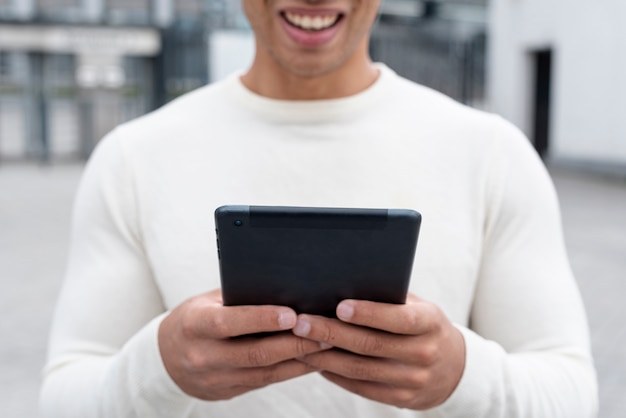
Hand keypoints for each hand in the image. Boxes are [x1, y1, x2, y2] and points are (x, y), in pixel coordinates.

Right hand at [158, 289, 328, 400]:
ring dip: (300, 360)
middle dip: (294, 343)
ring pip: (265, 372)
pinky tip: (311, 359)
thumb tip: (282, 285)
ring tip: (326, 345)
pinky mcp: (228, 392)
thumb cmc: (194, 319)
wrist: (165, 359)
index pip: (229, 323)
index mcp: (194, 325)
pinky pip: (266, 382)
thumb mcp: (207, 302)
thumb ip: (237, 297)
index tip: (292, 314)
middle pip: (255, 353)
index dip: (262, 319)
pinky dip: (291, 370)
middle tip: (324, 332)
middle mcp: (203, 356)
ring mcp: (215, 379)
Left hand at [292, 294, 465, 409]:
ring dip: (325, 356)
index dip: (369, 313)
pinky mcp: (402, 399)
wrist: (453, 369)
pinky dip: (335, 374)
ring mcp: (413, 380)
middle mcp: (424, 352)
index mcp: (430, 323)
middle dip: (332, 332)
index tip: (339, 306)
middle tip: (302, 322)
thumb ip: (390, 298)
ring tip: (299, 342)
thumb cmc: (423, 326)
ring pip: (360, 369)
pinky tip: (316, 361)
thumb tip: (346, 282)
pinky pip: (361, 387)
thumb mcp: (418, 307)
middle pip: (371, 344)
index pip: (398, 318)